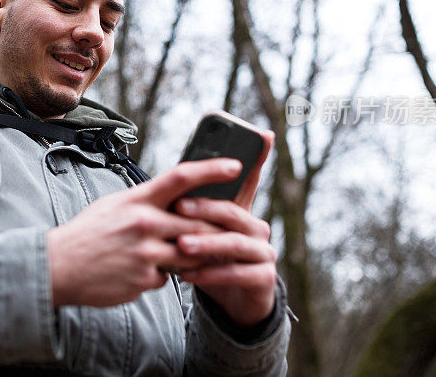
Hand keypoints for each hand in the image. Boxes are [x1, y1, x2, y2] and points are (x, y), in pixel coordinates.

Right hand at [47, 158, 243, 307]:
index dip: (212, 169)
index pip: (181, 177)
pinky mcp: (144, 279)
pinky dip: (164, 275)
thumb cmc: (87, 232)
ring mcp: (146, 253)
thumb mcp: (114, 205)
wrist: (57, 266)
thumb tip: (174, 197)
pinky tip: (143, 272)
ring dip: (194, 255)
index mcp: (138, 199)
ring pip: (191, 254)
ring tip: (183, 252)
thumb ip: (145, 201)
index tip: (236, 166)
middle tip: (228, 231)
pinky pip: (169, 277)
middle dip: (215, 230)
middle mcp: (145, 223)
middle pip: (199, 224)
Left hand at [174, 131, 276, 326]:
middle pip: (233, 212)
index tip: (261, 133)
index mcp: (242, 210)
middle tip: (179, 207)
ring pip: (235, 243)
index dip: (257, 156)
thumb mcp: (201, 232)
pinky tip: (187, 274)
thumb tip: (171, 182)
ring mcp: (264, 253)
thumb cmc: (211, 259)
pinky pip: (238, 274)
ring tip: (181, 244)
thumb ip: (192, 208)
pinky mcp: (264, 279)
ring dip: (206, 243)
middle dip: (205, 208)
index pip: (249, 178)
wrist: (231, 302)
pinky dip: (210, 274)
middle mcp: (257, 227)